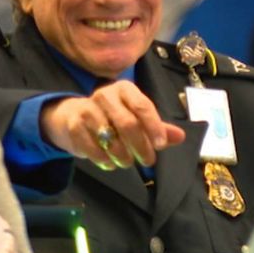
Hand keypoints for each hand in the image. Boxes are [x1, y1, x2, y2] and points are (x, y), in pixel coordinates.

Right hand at [40, 80, 186, 169]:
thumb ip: (158, 127)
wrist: (73, 116)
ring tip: (127, 162)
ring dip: (122, 156)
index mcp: (124, 89)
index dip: (154, 126)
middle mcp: (104, 95)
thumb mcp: (136, 117)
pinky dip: (104, 160)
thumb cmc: (112, 116)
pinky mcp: (74, 125)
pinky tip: (110, 163)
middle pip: (127, 123)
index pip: (142, 106)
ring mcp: (87, 109)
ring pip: (110, 139)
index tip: (161, 145)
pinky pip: (93, 148)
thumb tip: (180, 137)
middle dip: (140, 146)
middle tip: (148, 160)